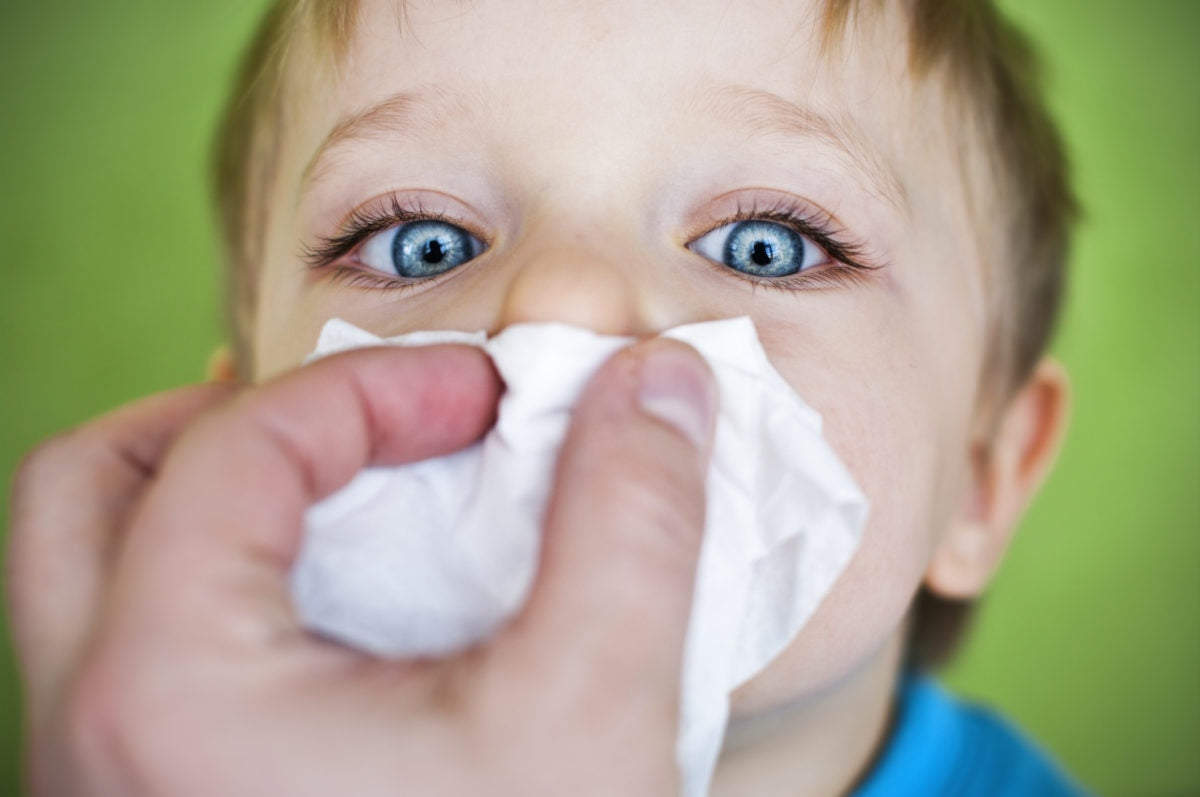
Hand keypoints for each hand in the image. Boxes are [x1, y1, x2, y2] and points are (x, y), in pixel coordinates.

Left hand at [6, 339, 715, 796]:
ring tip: (350, 497)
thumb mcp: (595, 714)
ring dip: (216, 501)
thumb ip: (634, 520)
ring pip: (93, 580)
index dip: (374, 387)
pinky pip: (141, 663)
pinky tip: (353, 620)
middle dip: (235, 421)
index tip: (484, 400)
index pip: (237, 449)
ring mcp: (103, 795)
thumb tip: (658, 387)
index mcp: (167, 697)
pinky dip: (231, 596)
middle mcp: (91, 744)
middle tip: (362, 420)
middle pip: (94, 489)